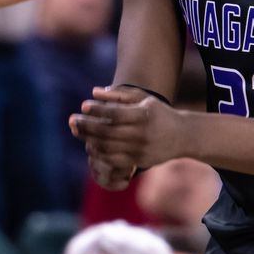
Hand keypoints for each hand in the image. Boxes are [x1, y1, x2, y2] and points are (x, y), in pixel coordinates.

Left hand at [70, 86, 185, 184]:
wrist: (182, 136)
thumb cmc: (158, 113)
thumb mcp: (143, 98)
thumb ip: (119, 95)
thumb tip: (94, 91)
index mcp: (144, 115)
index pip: (115, 113)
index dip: (97, 110)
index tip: (83, 105)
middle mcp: (142, 134)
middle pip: (108, 131)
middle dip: (87, 126)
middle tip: (72, 120)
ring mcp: (140, 150)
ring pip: (107, 147)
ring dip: (89, 139)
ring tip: (77, 131)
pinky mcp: (138, 161)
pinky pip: (113, 160)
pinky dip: (98, 153)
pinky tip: (90, 144)